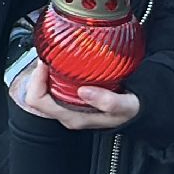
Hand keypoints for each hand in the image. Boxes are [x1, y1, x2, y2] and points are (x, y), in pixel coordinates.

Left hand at [9, 58, 139, 129]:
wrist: (138, 110)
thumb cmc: (132, 109)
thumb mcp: (128, 106)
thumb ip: (109, 101)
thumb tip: (84, 92)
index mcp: (73, 117)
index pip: (37, 100)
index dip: (36, 80)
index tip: (46, 61)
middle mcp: (66, 114)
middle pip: (35, 94)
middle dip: (37, 74)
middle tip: (48, 56)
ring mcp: (67, 107)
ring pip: (42, 90)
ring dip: (44, 74)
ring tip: (54, 58)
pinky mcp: (70, 100)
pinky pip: (51, 86)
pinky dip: (51, 74)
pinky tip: (61, 64)